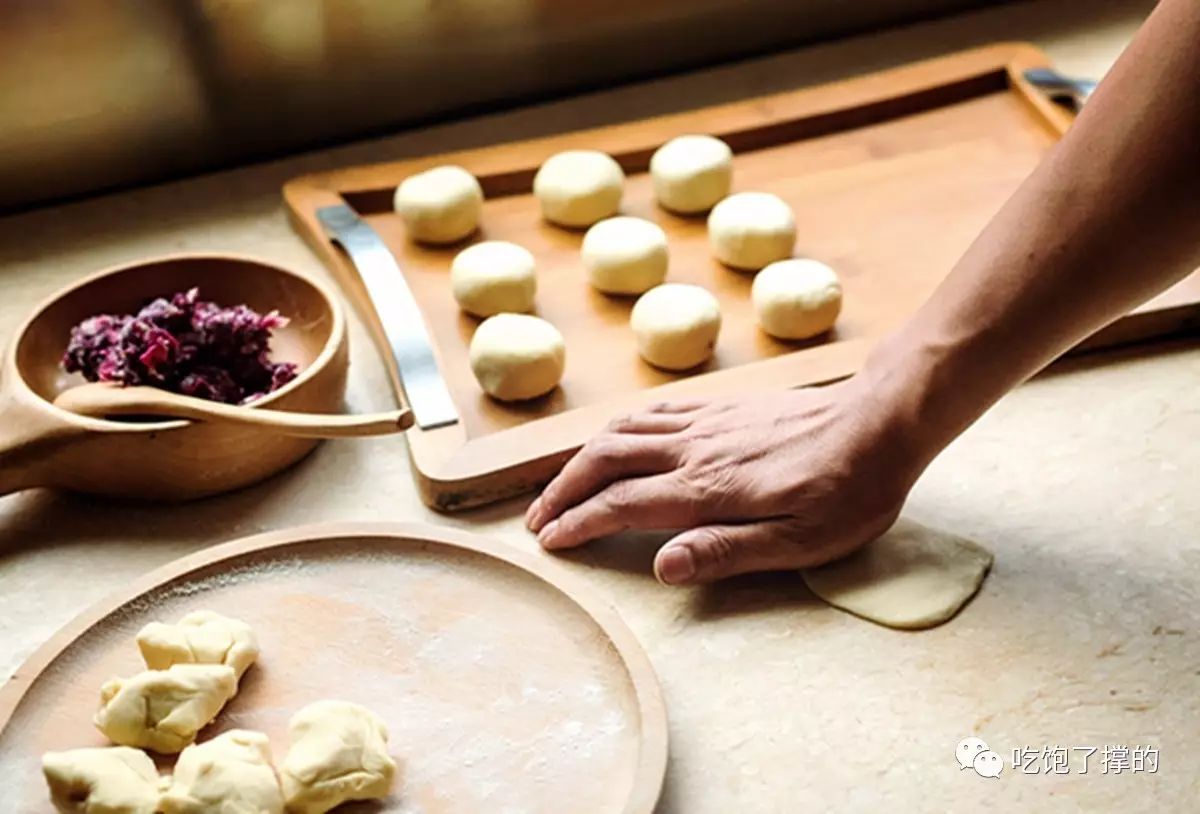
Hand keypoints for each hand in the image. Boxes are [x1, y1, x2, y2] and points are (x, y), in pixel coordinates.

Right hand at [525, 376, 921, 584]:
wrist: (881, 419)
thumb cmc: (849, 489)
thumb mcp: (801, 541)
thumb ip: (727, 552)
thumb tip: (662, 567)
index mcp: (708, 488)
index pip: (622, 504)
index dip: (579, 524)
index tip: (551, 543)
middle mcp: (694, 448)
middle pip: (605, 461)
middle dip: (563, 491)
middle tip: (539, 519)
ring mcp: (705, 421)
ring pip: (620, 430)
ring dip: (580, 458)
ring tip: (559, 485)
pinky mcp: (721, 405)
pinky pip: (651, 409)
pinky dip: (617, 426)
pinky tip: (613, 438)